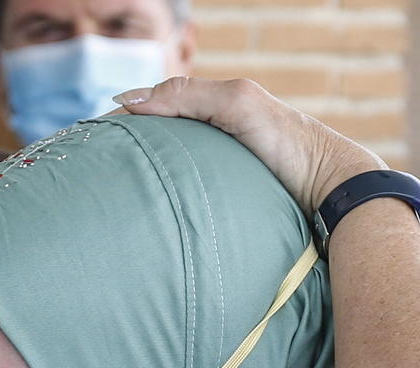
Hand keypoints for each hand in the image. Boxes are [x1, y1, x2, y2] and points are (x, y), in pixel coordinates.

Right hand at [113, 77, 386, 213]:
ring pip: (164, 177)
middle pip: (154, 148)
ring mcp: (215, 178)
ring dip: (136, 186)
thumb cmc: (291, 143)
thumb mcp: (237, 105)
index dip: (121, 123)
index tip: (87, 141)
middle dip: (121, 157)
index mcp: (211, 114)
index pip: (153, 111)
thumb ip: (187, 96)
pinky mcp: (221, 208)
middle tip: (85, 173)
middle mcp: (210, 146)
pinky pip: (179, 203)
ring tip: (104, 199)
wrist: (334, 193)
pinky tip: (141, 218)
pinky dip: (157, 206)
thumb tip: (125, 100)